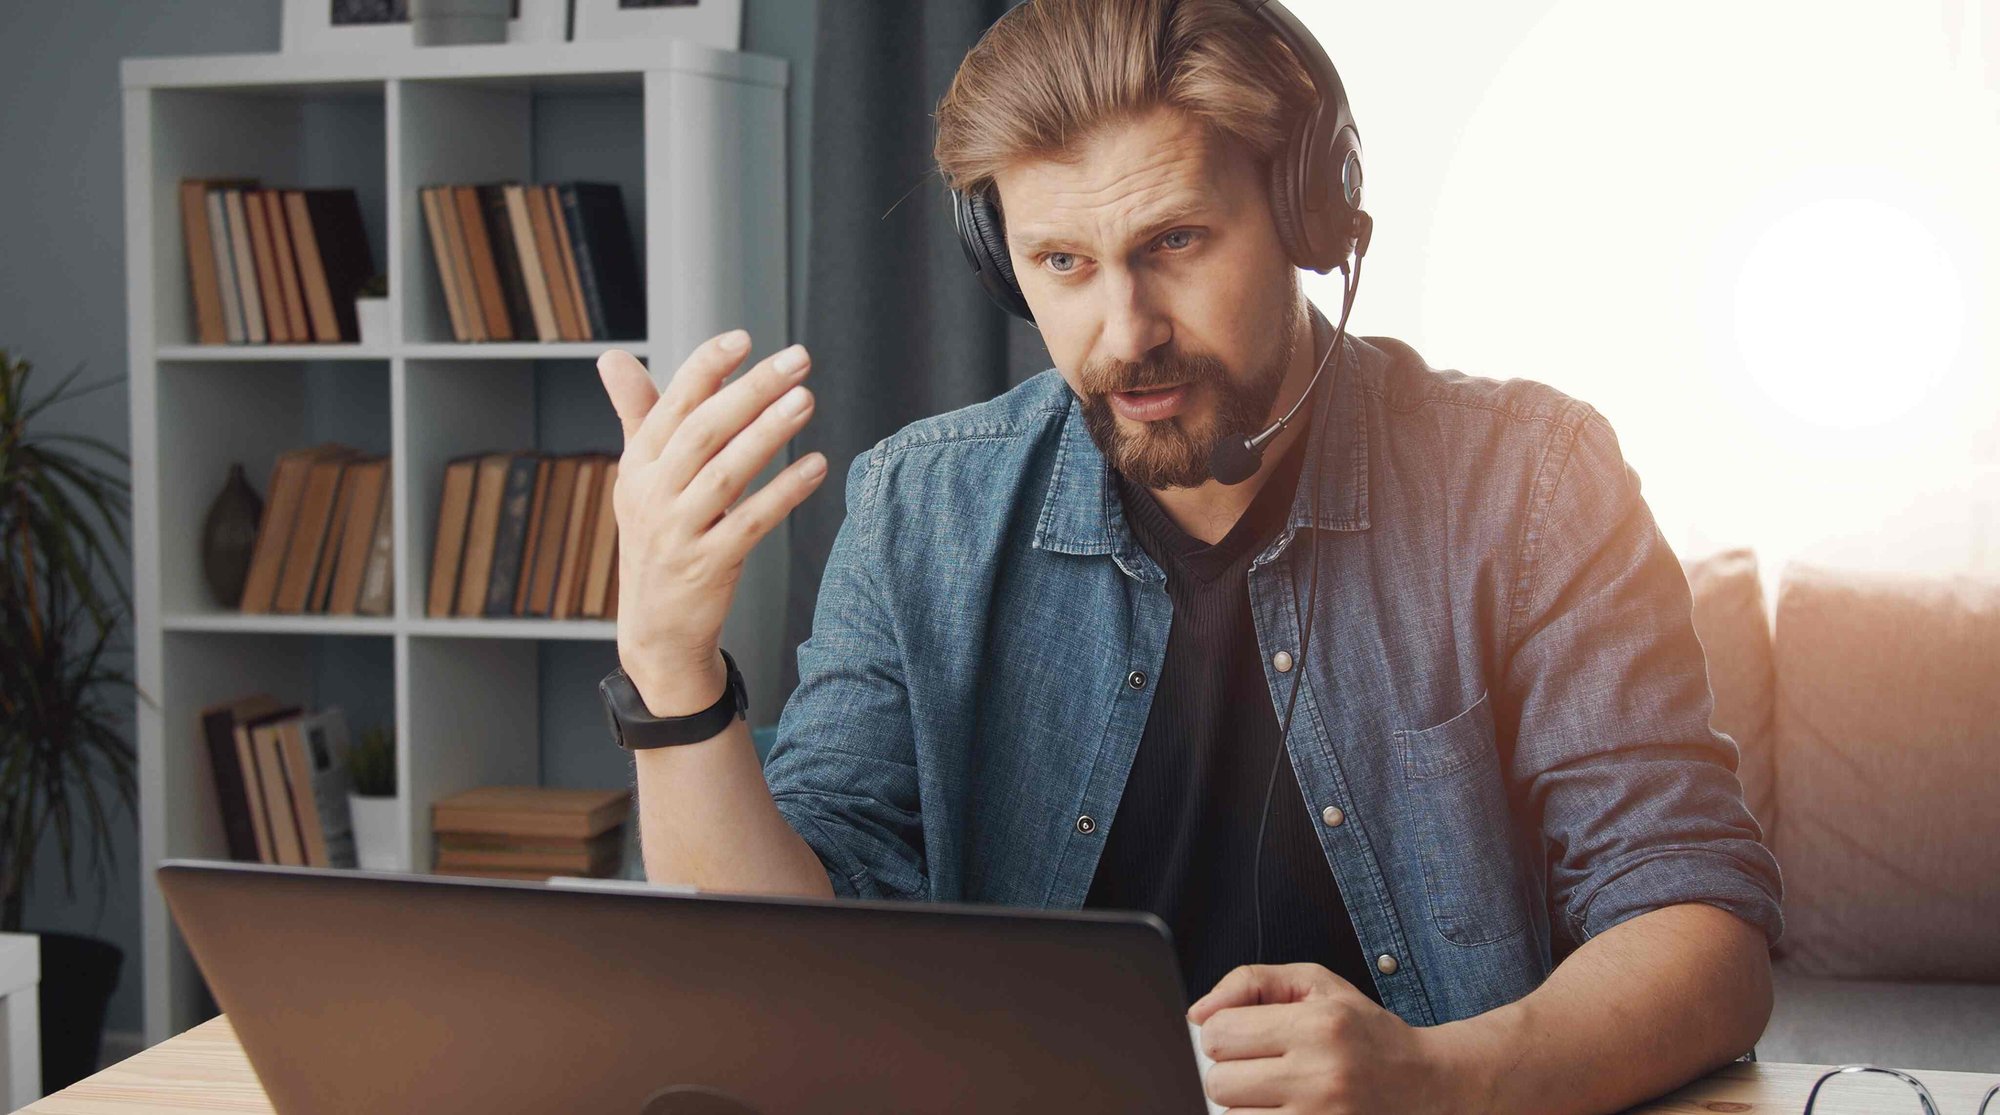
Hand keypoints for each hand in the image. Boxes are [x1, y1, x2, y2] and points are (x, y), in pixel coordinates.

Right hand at [597, 333, 827, 713]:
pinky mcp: (707, 566)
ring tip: (806, 401)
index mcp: (638, 465)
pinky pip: (750, 522)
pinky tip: (816, 466)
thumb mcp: (639, 478)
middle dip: (751, 390)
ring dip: (769, 433)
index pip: (672, 405)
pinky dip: (784, 492)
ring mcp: (678, 532)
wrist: (655, 629)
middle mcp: (652, 494)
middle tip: (797, 360)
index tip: (744, 338)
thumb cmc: (656, 540)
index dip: (706, 369)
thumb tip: (611, 357)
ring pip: (726, 473)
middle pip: (703, 431)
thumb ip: (636, 414)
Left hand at [1187, 963, 1474, 1113]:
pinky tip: (1285, 1108)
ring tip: (1278, 1091)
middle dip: (1232, 1071)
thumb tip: (1196, 1014)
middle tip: (1263, 1065)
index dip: (1223, 1032)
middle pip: (1219, 1082)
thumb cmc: (1365, 1031)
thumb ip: (1250, 983)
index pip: (1218, 1033)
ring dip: (1246, 1105)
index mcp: (1318, 1026)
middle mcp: (1321, 1076)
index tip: (1245, 1035)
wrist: (1426, 1084)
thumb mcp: (1316, 983)